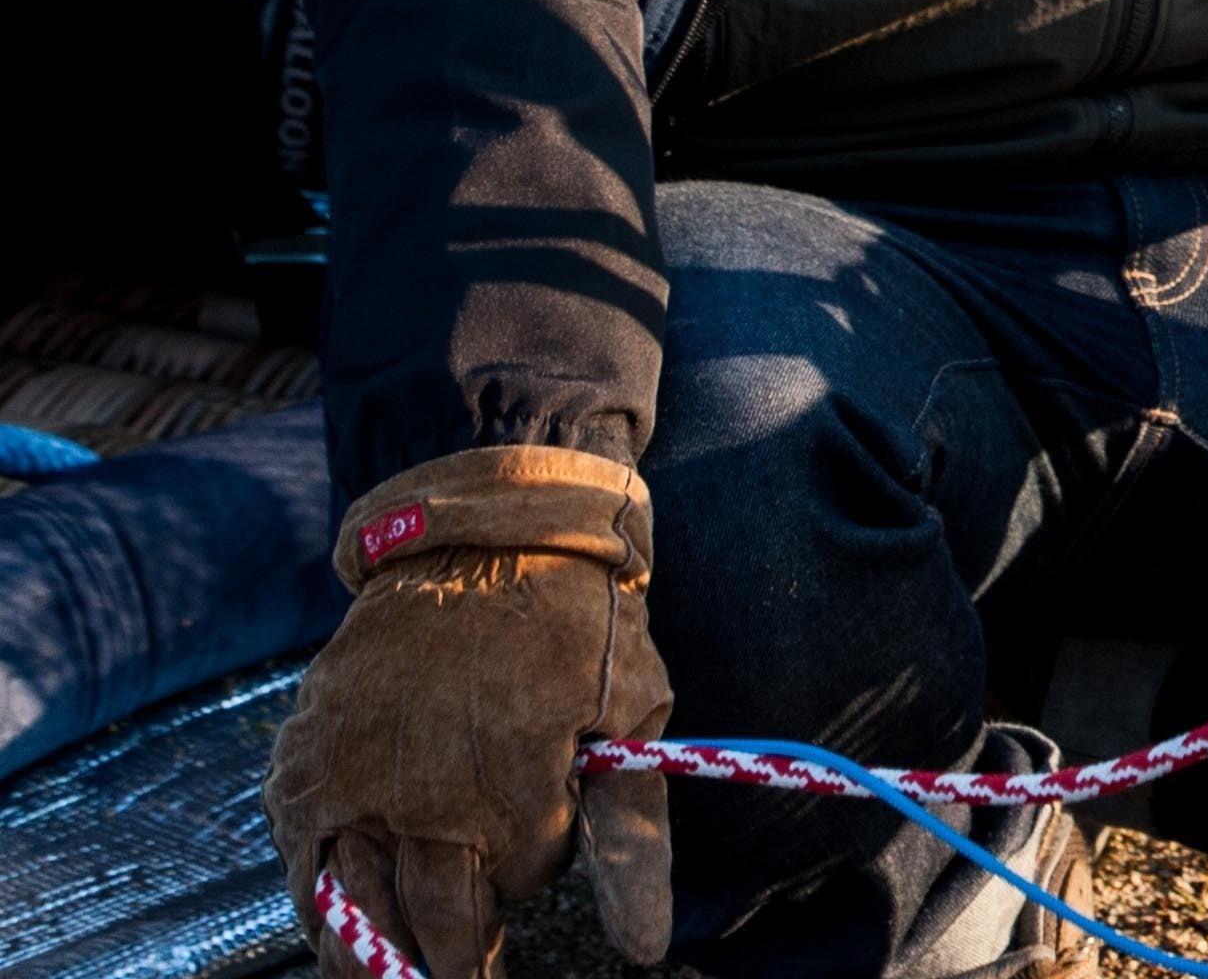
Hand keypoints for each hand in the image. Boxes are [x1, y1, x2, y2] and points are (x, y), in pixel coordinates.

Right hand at [265, 447, 674, 978]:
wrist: (479, 532)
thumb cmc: (576, 620)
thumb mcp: (630, 709)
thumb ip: (631, 837)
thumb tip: (642, 952)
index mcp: (514, 786)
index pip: (522, 884)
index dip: (534, 872)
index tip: (535, 860)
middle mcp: (427, 798)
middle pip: (441, 919)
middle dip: (462, 952)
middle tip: (471, 968)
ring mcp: (357, 784)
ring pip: (363, 914)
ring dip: (386, 956)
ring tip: (406, 971)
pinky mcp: (306, 768)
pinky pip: (305, 871)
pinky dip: (322, 914)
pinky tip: (344, 936)